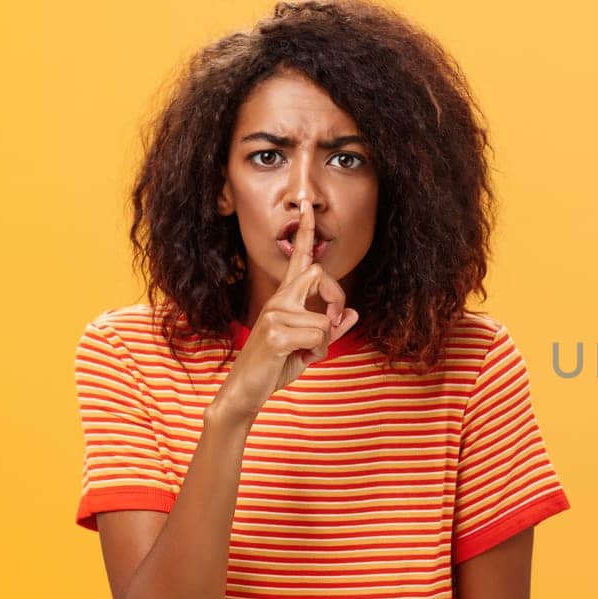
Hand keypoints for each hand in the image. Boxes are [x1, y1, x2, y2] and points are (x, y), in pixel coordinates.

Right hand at [215, 197, 359, 417]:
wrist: (244, 392)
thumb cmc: (275, 368)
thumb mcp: (309, 348)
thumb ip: (331, 331)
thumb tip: (353, 313)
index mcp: (284, 299)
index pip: (299, 259)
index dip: (306, 232)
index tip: (307, 206)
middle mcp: (278, 300)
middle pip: (320, 274)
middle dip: (336, 297)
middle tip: (333, 323)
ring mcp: (274, 314)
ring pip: (324, 318)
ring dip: (324, 342)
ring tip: (305, 353)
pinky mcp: (274, 332)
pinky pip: (319, 335)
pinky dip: (318, 352)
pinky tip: (299, 360)